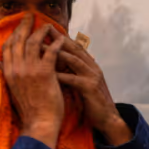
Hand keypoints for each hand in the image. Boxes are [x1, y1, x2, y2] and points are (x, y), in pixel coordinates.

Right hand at [2, 13, 64, 148]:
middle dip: (24, 25)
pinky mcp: (44, 73)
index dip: (14, 33)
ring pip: (33, 42)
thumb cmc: (30, 109)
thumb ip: (8, 74)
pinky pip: (50, 52)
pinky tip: (61, 38)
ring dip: (41, 31)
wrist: (40, 123)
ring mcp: (29, 70)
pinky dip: (56, 43)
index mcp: (8, 73)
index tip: (20, 25)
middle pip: (18, 40)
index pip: (8, 47)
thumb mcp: (13, 90)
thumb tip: (0, 62)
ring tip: (48, 25)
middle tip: (31, 15)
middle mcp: (16, 69)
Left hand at [46, 28, 131, 145]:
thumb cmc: (92, 102)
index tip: (47, 29)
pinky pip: (73, 79)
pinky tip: (48, 72)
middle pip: (74, 48)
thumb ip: (74, 72)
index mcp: (90, 66)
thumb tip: (58, 65)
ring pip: (73, 60)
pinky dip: (61, 75)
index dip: (62, 37)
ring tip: (40, 47)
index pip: (75, 47)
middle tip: (43, 29)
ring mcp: (93, 77)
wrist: (108, 119)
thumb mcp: (83, 83)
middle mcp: (93, 68)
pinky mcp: (90, 88)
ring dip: (57, 52)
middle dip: (58, 38)